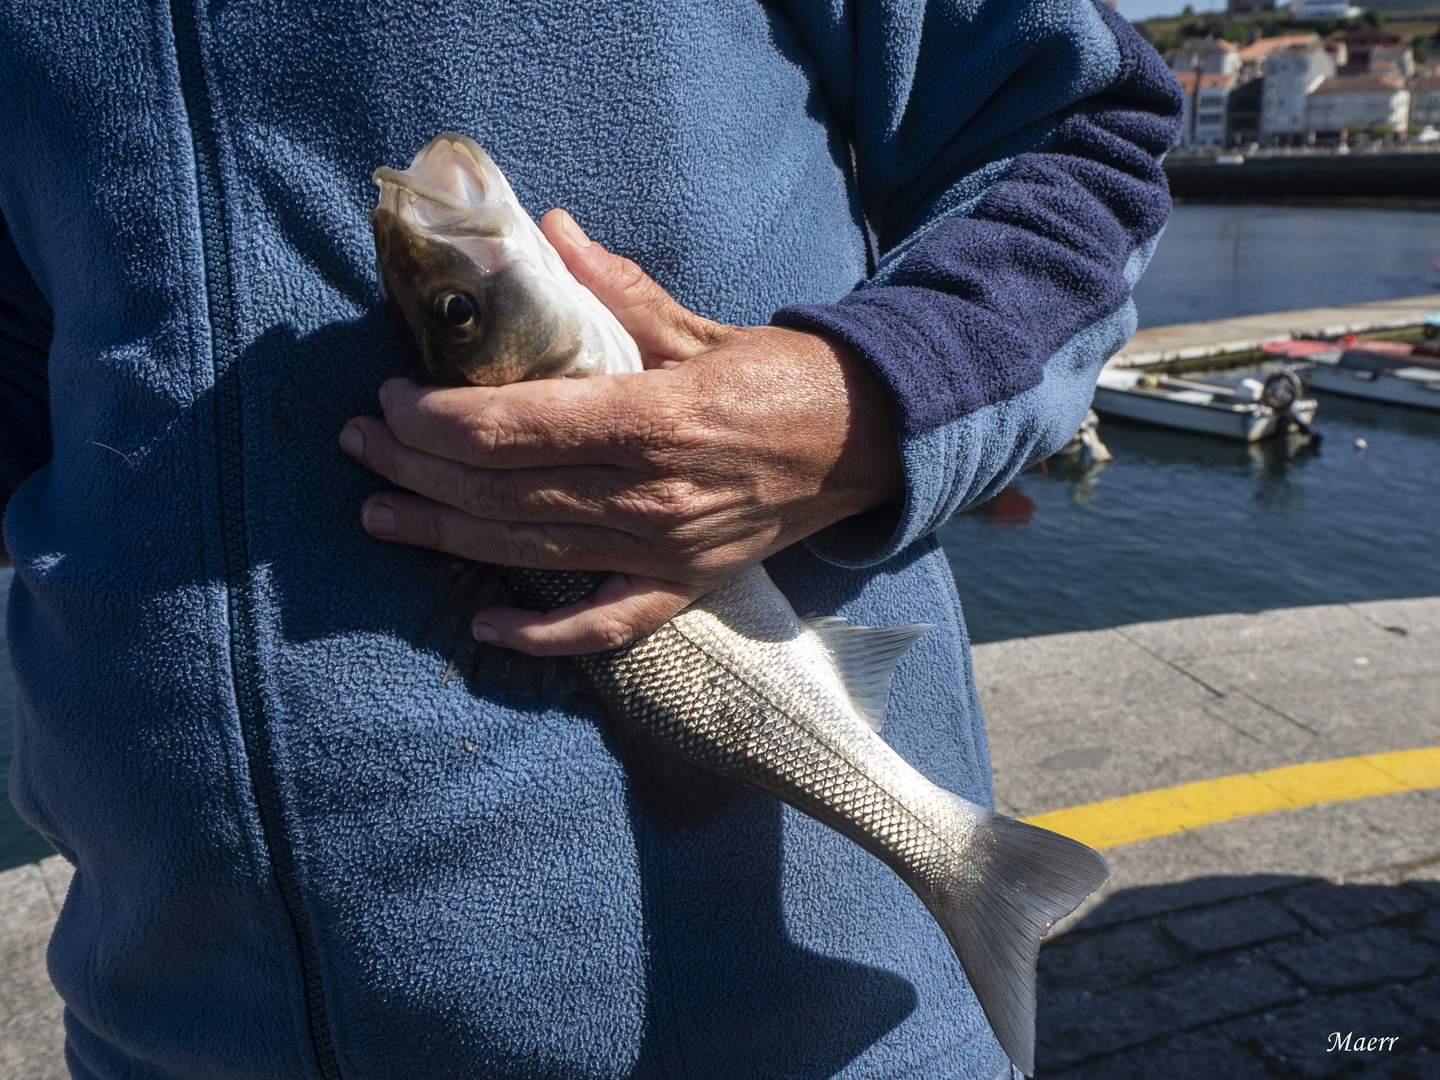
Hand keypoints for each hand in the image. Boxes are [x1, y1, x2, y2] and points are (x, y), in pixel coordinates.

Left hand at [341, 209, 902, 654]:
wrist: (866, 444)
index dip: (437, 419)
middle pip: (503, 493)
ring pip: (529, 553)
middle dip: (419, 468)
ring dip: (445, 535)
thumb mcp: (699, 326)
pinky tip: (481, 625)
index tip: (392, 399)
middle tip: (361, 445)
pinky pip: (602, 626)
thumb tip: (546, 231)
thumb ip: (615, 289)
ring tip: (378, 513)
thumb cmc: (782, 378)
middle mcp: (648, 498)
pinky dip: (540, 637)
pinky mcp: (683, 586)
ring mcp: (664, 552)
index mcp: (651, 420)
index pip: (512, 429)